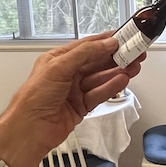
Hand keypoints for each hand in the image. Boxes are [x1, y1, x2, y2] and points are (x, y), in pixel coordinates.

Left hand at [0, 33, 142, 166]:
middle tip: (135, 52)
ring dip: (118, 71)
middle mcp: (67, 73)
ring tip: (135, 65)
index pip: (87, 46)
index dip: (106, 41)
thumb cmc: (35, 97)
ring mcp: (75, 90)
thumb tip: (106, 43)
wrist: (29, 130)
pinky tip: (123, 80)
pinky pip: (100, 93)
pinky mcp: (81, 106)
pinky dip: (111, 87)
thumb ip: (85, 53)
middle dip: (117, 56)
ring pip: (101, 78)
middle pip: (97, 62)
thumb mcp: (59, 67)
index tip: (124, 37)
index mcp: (58, 59)